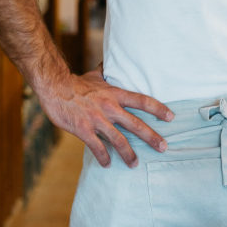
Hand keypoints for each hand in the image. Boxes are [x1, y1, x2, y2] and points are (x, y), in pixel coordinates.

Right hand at [38, 64, 173, 167]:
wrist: (55, 88)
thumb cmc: (76, 82)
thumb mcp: (96, 75)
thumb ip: (107, 72)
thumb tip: (112, 61)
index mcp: (115, 94)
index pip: (142, 101)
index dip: (158, 109)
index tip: (171, 117)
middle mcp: (110, 107)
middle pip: (136, 124)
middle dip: (152, 137)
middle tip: (163, 147)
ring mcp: (97, 120)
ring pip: (119, 140)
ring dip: (129, 154)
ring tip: (135, 164)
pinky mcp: (84, 130)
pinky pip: (98, 147)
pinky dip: (104, 157)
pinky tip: (107, 164)